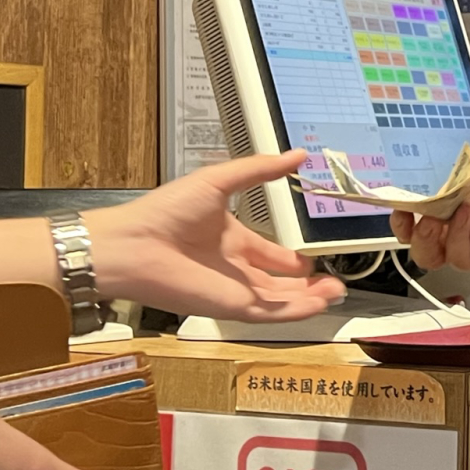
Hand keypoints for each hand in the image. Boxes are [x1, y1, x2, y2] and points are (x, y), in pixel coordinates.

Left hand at [86, 152, 343, 320]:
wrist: (134, 245)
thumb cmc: (165, 211)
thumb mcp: (220, 180)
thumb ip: (260, 170)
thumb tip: (297, 155)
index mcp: (233, 240)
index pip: (272, 255)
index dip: (295, 261)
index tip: (315, 261)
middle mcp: (235, 268)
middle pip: (280, 283)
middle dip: (309, 285)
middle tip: (334, 283)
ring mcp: (234, 290)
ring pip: (281, 301)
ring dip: (309, 299)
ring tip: (335, 292)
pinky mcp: (231, 307)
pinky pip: (271, 314)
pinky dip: (297, 311)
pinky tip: (318, 303)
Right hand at [391, 157, 469, 275]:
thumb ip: (442, 189)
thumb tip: (417, 198)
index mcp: (448, 215)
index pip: (414, 232)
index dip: (403, 227)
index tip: (402, 214)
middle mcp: (461, 237)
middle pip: (426, 255)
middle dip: (422, 239)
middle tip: (429, 220)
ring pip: (452, 258)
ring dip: (456, 232)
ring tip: (469, 209)